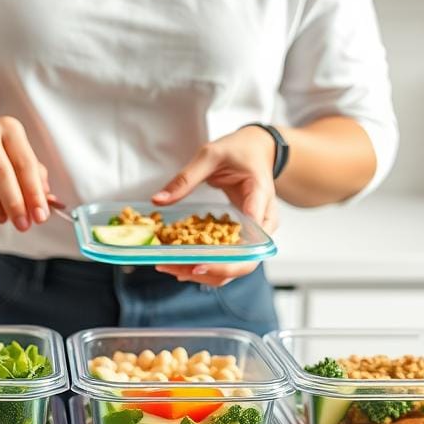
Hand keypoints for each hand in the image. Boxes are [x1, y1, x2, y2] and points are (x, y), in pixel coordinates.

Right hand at [0, 116, 50, 231]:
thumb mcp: (15, 154)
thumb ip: (34, 177)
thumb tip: (48, 203)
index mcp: (9, 128)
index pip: (25, 164)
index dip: (34, 194)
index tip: (40, 216)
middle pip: (2, 174)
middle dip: (15, 205)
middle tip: (23, 225)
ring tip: (2, 218)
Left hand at [151, 127, 278, 286]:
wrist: (257, 150)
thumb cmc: (240, 151)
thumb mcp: (210, 155)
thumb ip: (185, 178)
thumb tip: (158, 200)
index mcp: (261, 198)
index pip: (251, 238)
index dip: (227, 257)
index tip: (199, 263)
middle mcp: (264, 223)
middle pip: (245, 262)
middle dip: (210, 271)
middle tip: (175, 269)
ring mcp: (257, 234)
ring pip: (236, 266)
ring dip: (205, 273)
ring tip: (171, 268)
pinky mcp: (245, 238)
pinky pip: (229, 258)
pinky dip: (207, 265)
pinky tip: (180, 265)